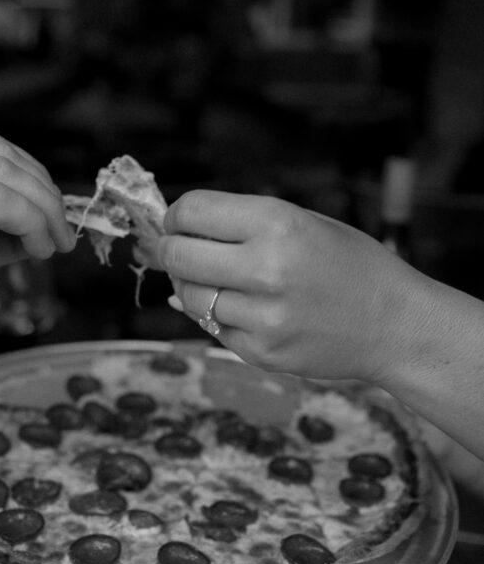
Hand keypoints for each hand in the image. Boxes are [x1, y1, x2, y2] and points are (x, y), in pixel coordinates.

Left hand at [159, 191, 430, 384]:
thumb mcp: (302, 222)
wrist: (394, 324)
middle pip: (178, 256)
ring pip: (189, 297)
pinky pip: (213, 330)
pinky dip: (219, 318)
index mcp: (277, 223)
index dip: (176, 216)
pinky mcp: (261, 352)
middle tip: (176, 251)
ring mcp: (263, 316)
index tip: (178, 223)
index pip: (191, 211)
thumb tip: (170, 235)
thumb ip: (239, 224)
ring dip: (192, 287)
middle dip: (169, 251)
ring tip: (220, 281)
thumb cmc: (347, 264)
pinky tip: (247, 309)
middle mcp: (266, 268)